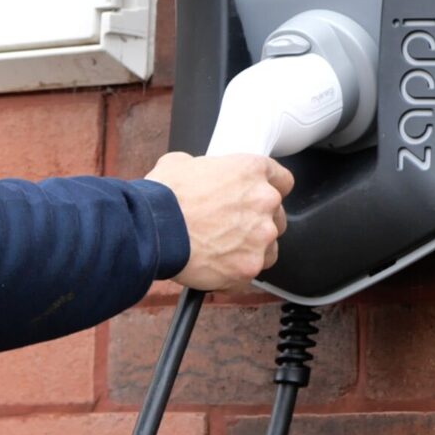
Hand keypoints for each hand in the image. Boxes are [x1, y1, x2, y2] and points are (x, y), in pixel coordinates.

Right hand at [147, 151, 293, 290]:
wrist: (151, 230)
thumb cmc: (163, 197)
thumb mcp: (180, 163)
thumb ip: (205, 168)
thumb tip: (200, 176)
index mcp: (251, 171)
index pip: (283, 180)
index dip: (269, 189)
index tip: (258, 198)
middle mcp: (264, 201)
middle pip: (276, 216)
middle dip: (256, 222)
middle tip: (228, 226)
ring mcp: (260, 237)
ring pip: (268, 247)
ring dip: (249, 248)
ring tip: (219, 248)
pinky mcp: (249, 266)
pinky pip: (250, 271)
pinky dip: (235, 271)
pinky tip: (213, 264)